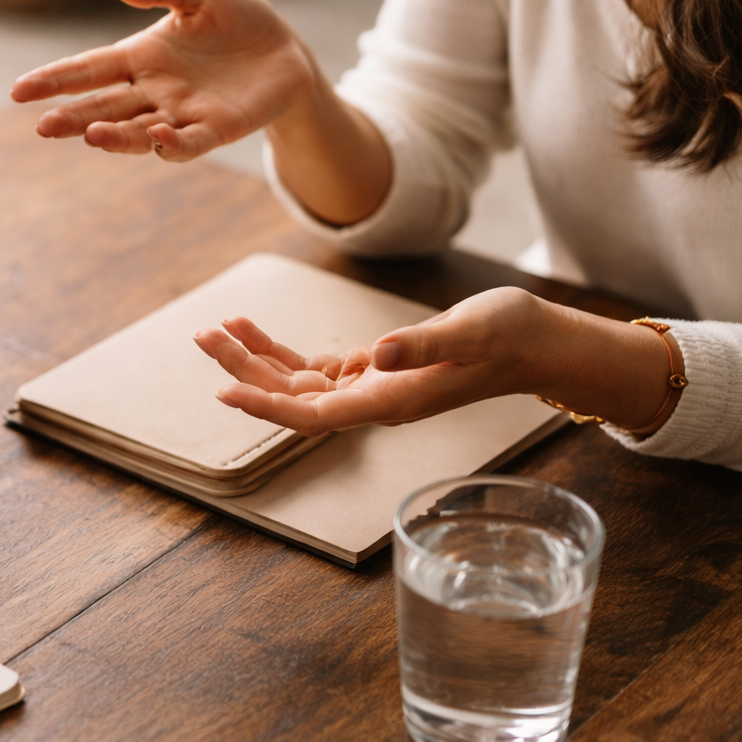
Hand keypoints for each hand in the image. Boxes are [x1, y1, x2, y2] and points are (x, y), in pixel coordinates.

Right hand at [10, 0, 316, 160]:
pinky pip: (187, 144)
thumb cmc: (237, 20)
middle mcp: (153, 92)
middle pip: (103, 108)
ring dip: (114, 136)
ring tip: (91, 134)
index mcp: (140, 57)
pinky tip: (157, 134)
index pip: (89, 70)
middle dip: (72, 118)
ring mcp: (180, 115)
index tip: (19, 91)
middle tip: (43, 126)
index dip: (54, 80)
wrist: (284, 50)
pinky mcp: (214, 131)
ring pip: (137, 132)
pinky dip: (170, 144)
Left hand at [193, 288, 675, 434]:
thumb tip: (378, 354)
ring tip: (215, 327)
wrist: (539, 342)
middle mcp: (373, 400)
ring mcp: (371, 387)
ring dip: (254, 357)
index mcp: (389, 399)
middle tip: (202, 335)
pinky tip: (251, 328)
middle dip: (244, 369)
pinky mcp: (375, 369)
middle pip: (292, 397)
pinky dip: (280, 350)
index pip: (313, 415)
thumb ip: (422, 343)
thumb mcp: (470, 329)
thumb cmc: (511, 335)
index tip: (226, 392)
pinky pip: (313, 368)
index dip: (267, 407)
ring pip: (296, 381)